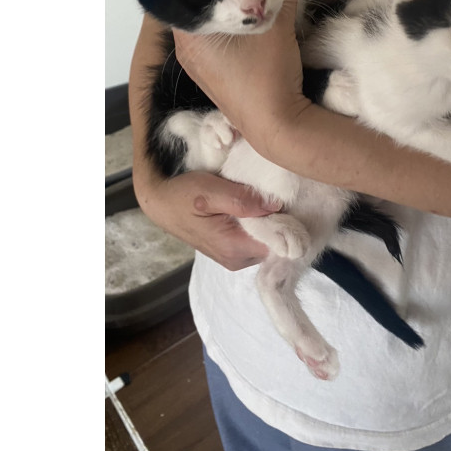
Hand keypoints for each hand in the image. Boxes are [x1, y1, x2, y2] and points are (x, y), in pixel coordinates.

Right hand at [134, 169, 275, 270]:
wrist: (161, 202)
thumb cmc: (183, 195)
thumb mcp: (211, 191)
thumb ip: (243, 200)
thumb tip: (276, 205)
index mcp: (234, 248)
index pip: (278, 244)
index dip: (288, 223)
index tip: (287, 202)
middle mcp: (237, 259)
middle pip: (275, 244)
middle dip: (281, 221)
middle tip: (275, 196)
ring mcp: (235, 258)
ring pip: (268, 242)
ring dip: (270, 222)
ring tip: (261, 200)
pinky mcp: (233, 251)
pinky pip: (257, 240)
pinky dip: (260, 225)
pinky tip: (254, 208)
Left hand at [172, 0, 310, 153]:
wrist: (276, 127)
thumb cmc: (267, 75)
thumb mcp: (277, 25)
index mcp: (191, 34)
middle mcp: (186, 48)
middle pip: (188, 1)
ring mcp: (198, 64)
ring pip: (201, 20)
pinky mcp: (213, 74)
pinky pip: (210, 36)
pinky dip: (221, 18)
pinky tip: (239, 9)